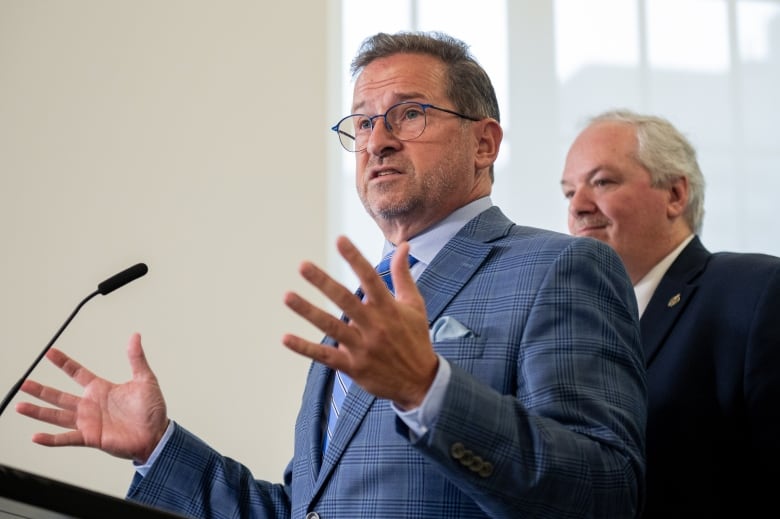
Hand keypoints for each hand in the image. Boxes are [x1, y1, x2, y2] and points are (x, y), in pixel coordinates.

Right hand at [15, 333, 168, 462]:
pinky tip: (36, 436)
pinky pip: (67, 438)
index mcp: (101, 389)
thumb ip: (137, 358)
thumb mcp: (145, 379)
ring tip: (20, 406)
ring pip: (57, 415)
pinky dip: (51, 439)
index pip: (77, 372)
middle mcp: (91, 405)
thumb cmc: (152, 410)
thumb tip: (135, 337)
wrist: (157, 435)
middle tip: (24, 383)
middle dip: (41, 389)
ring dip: (38, 411)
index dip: (63, 362)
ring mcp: (88, 422)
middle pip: (59, 395)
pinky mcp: (91, 437)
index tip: (50, 353)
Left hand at [282, 236, 437, 408]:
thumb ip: (403, 274)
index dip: (355, 259)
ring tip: (287, 296)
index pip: (371, 278)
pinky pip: (325, 356)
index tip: (340, 240)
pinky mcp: (353, 366)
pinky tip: (285, 338)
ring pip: (331, 326)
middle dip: (323, 282)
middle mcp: (374, 326)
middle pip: (345, 300)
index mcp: (389, 308)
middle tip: (303, 266)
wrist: (421, 382)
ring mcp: (362, 347)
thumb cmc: (415, 338)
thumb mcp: (415, 305)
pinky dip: (305, 348)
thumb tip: (403, 246)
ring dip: (308, 311)